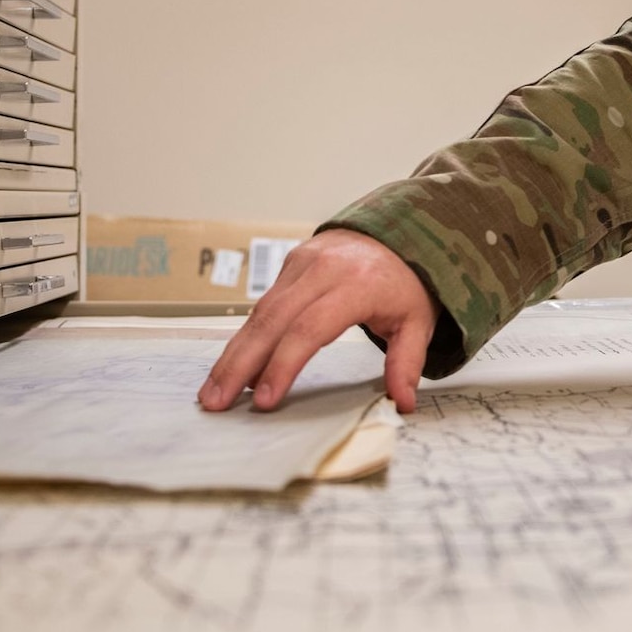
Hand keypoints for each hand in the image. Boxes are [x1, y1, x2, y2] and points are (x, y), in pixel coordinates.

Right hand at [197, 229, 435, 413]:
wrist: (398, 229)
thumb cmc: (406, 283)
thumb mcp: (418, 322)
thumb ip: (407, 362)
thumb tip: (403, 402)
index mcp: (358, 285)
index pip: (311, 328)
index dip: (284, 364)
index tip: (266, 399)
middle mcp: (323, 270)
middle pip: (273, 320)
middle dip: (240, 363)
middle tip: (215, 401)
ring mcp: (302, 263)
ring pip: (260, 311)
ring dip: (234, 353)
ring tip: (213, 391)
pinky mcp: (289, 264)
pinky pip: (263, 303)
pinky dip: (246, 337)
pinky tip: (233, 366)